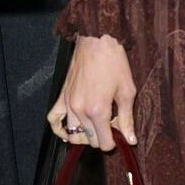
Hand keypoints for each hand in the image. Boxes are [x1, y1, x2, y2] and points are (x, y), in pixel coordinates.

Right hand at [48, 34, 136, 149]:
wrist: (97, 41)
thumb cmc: (114, 62)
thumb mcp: (127, 91)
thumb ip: (127, 118)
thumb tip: (130, 139)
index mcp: (98, 110)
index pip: (103, 143)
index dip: (114, 141)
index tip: (119, 131)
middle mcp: (80, 110)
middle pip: (90, 141)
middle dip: (102, 136)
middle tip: (111, 123)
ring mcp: (68, 104)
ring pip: (73, 135)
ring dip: (85, 135)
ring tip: (95, 124)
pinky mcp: (61, 97)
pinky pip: (53, 120)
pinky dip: (60, 130)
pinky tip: (70, 130)